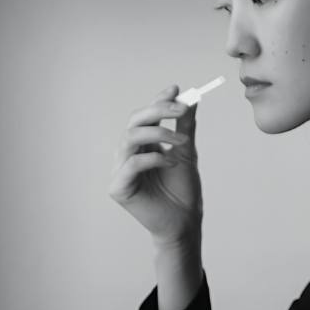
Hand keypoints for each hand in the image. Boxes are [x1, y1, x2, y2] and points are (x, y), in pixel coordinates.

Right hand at [109, 84, 202, 244]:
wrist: (185, 221)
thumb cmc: (182, 190)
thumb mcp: (187, 152)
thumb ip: (185, 126)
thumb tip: (191, 99)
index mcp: (141, 145)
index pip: (144, 116)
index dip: (157, 101)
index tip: (175, 89)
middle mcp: (127, 154)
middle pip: (134, 121)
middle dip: (158, 110)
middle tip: (181, 109)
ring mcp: (120, 170)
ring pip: (130, 138)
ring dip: (159, 133)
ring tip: (182, 141)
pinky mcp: (118, 188)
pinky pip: (132, 164)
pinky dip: (155, 159)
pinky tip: (173, 163)